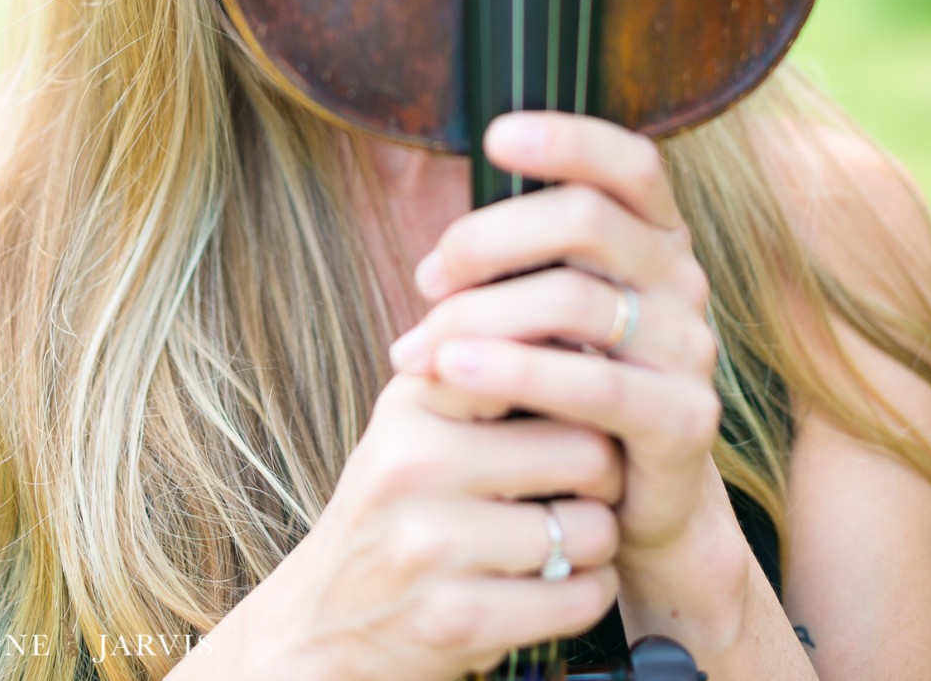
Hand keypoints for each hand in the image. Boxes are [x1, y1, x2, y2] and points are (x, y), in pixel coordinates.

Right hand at [258, 367, 620, 680]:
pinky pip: (579, 598)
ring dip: (598, 540)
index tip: (589, 396)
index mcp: (414, 400)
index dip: (579, 380)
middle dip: (607, 474)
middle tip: (592, 484)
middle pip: (587, 448)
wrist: (324, 624)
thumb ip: (482, 362)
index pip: (532, 358)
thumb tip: (577, 307)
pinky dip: (590, 593)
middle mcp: (416, 463)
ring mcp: (432, 545)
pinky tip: (563, 584)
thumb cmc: (399, 504)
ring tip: (571, 536)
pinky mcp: (457, 621)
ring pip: (591, 529)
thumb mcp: (417, 419)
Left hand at [389, 112, 721, 571]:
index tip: (494, 137)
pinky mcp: (685, 419)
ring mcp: (689, 347)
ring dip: (480, 316)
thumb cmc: (567, 389)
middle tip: (427, 278)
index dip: (568, 138)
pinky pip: (593, 385)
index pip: (629, 161)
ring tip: (418, 347)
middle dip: (488, 238)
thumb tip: (433, 267)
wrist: (629, 503)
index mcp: (652, 236)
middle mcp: (681, 278)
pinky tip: (453, 373)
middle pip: (586, 218)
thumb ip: (511, 279)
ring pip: (575, 301)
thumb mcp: (543, 317)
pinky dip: (513, 373)